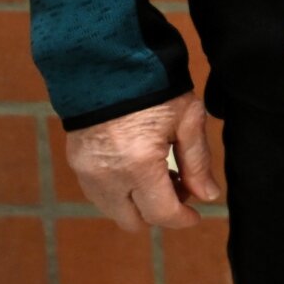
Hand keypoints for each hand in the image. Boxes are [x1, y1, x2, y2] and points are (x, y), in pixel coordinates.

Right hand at [64, 92, 218, 231]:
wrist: (107, 61)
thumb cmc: (153, 86)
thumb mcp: (187, 118)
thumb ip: (198, 161)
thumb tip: (207, 195)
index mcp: (139, 165)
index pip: (162, 214)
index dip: (182, 219)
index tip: (196, 215)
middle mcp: (108, 176)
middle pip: (135, 221)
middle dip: (159, 212)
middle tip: (179, 187)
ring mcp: (87, 172)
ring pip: (114, 210)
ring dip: (138, 203)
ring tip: (158, 173)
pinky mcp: (76, 163)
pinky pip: (99, 193)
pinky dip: (119, 190)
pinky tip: (136, 167)